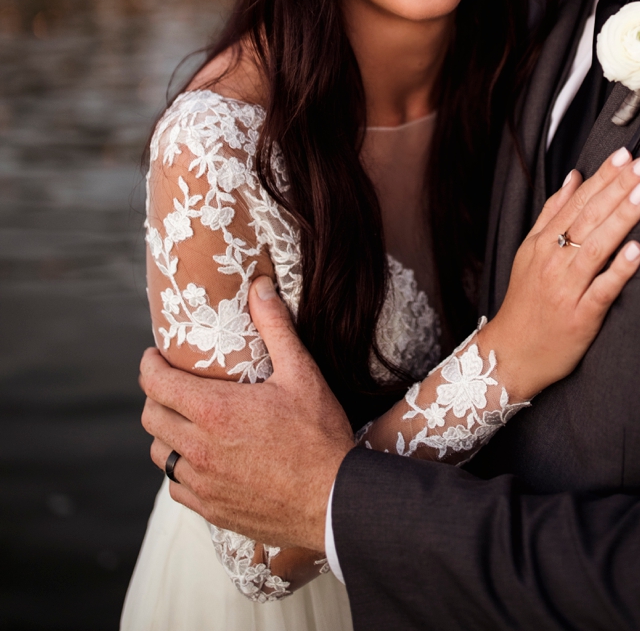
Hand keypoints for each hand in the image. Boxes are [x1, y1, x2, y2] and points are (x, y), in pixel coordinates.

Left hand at [140, 276, 353, 551]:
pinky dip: (180, 469)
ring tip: (185, 420)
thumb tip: (260, 286)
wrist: (333, 501)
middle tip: (171, 384)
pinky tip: (200, 459)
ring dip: (166, 433)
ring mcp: (203, 483)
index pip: (156, 384)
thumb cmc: (319, 436)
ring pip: (159, 454)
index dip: (149, 366)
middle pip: (151, 418)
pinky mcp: (211, 509)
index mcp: (215, 411)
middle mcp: (199, 448)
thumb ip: (276, 327)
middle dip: (155, 396)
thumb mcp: (301, 374)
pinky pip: (176, 487)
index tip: (155, 356)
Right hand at [477, 148, 639, 399]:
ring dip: (621, 217)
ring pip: (597, 246)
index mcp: (542, 242)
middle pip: (589, 216)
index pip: (578, 200)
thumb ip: (552, 213)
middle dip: (619, 186)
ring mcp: (566, 288)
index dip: (604, 176)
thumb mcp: (529, 251)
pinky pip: (602, 290)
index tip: (626, 154)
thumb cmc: (525, 301)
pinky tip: (636, 250)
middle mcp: (553, 260)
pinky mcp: (580, 317)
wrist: (510, 354)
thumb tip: (575, 176)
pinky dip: (618, 269)